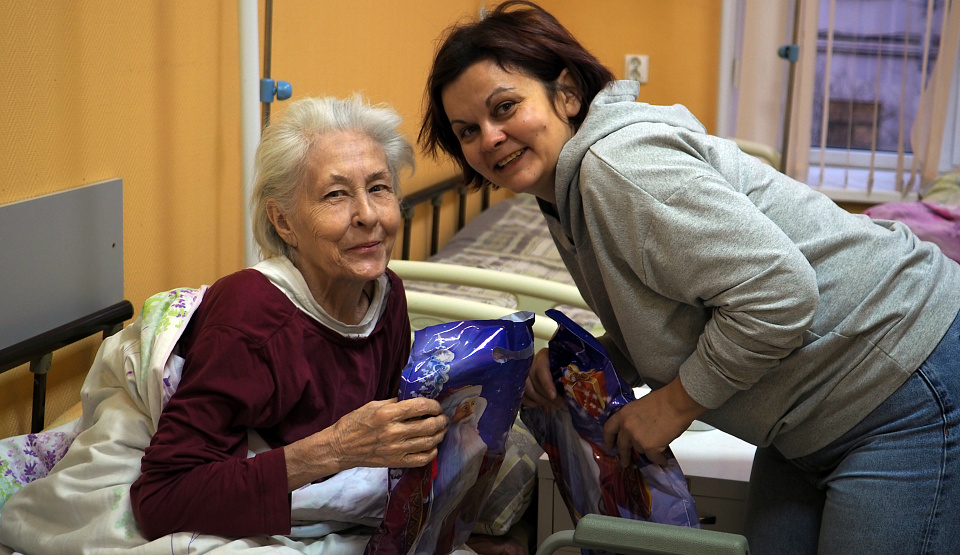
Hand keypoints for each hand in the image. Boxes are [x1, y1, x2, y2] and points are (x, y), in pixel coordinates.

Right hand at [285, 397, 447, 489]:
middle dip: (440, 420)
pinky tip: (433, 446)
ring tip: (441, 429)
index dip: (433, 405)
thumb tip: (414, 398)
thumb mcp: (373, 405)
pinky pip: (421, 459)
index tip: (436, 405)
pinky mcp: (396, 462)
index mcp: (387, 414)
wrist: (340, 448)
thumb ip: (395, 403)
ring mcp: (396, 449)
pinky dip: (432, 452)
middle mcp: (394, 432)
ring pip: (428, 442)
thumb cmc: (354, 423)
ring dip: (439, 434)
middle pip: (428, 425)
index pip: (420, 407)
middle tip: (443, 417)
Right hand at [521, 348, 565, 411]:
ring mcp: (524, 374)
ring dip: (543, 402)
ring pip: (529, 391)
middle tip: (563, 406)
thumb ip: (567, 374)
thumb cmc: (564, 361)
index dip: (546, 383)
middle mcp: (531, 363)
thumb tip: (571, 393)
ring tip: (557, 407)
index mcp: (543, 356)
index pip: (541, 369)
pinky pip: (523, 396)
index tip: (553, 396)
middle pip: (535, 383)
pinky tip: (545, 406)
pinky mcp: (521, 384)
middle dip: (548, 398)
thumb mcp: (566, 363)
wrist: (554, 361)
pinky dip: (533, 404)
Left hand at [602, 377, 704, 466]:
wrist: (676, 403)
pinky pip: (653, 458)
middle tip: (625, 462)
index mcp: (623, 415)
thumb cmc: (663, 400)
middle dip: (624, 456)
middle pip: (622, 446)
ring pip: (640, 450)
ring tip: (656, 449)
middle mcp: (627, 428)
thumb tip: (638, 429)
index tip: (609, 448)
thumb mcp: (640, 406)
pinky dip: (659, 460)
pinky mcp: (649, 448)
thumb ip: (634, 418)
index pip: (609, 429)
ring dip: (647, 450)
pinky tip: (663, 461)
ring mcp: (637, 439)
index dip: (608, 440)